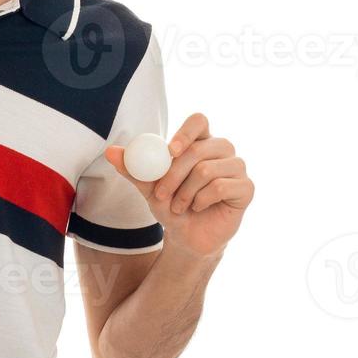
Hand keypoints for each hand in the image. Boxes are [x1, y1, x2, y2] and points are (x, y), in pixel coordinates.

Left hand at [105, 113, 253, 257]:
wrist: (186, 236)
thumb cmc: (170, 205)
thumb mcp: (147, 187)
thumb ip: (132, 168)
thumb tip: (111, 151)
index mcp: (200, 141)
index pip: (199, 121)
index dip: (185, 133)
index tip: (169, 151)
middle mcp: (222, 150)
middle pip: (199, 149)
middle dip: (173, 174)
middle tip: (160, 195)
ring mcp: (237, 167)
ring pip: (208, 170)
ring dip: (185, 192)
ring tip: (178, 205)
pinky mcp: (246, 187)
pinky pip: (221, 187)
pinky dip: (202, 201)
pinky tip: (198, 208)